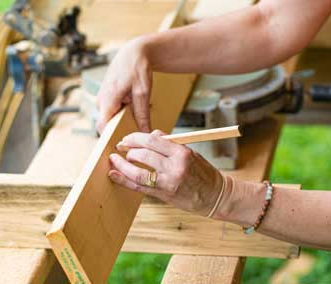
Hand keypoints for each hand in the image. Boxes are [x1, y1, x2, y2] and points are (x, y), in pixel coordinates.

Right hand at [96, 37, 152, 133]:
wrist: (133, 51)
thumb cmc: (137, 68)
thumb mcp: (143, 92)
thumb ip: (142, 114)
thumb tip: (146, 133)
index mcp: (107, 99)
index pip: (103, 127)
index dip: (111, 139)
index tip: (124, 146)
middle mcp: (100, 100)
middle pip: (107, 124)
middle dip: (120, 131)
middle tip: (137, 136)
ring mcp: (102, 98)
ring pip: (110, 118)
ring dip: (122, 121)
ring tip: (137, 121)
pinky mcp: (106, 96)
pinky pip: (112, 110)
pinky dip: (122, 113)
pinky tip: (133, 110)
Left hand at [108, 129, 223, 215]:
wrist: (216, 195)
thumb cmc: (203, 172)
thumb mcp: (190, 152)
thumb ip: (169, 144)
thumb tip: (149, 135)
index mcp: (182, 152)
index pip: (153, 140)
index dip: (136, 138)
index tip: (127, 138)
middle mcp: (175, 166)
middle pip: (144, 153)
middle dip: (128, 149)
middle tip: (120, 148)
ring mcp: (169, 182)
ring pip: (139, 171)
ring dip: (123, 164)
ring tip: (115, 160)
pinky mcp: (165, 195)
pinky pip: (140, 187)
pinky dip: (124, 180)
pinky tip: (114, 175)